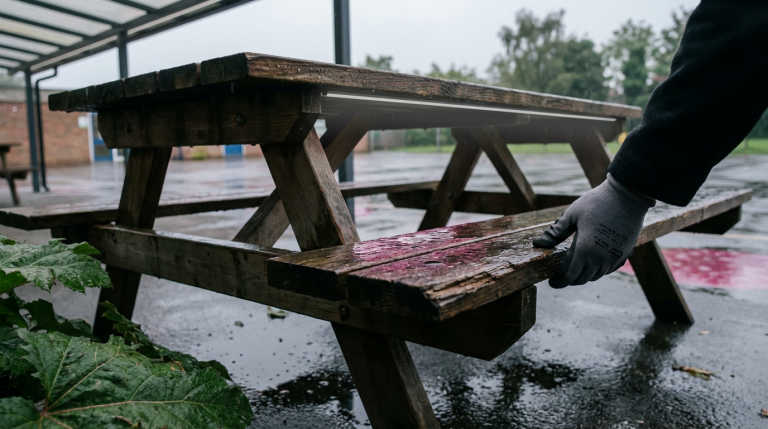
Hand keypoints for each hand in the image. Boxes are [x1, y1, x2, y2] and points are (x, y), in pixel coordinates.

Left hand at [532, 173, 654, 287]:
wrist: (628, 196)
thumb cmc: (597, 203)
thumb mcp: (571, 216)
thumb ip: (555, 233)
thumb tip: (537, 243)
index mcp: (585, 250)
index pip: (569, 277)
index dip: (559, 282)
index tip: (552, 282)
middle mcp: (601, 259)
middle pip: (583, 279)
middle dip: (570, 279)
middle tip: (561, 275)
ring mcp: (614, 258)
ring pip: (596, 275)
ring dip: (585, 275)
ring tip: (575, 268)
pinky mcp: (624, 254)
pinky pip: (608, 269)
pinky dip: (598, 269)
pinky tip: (593, 262)